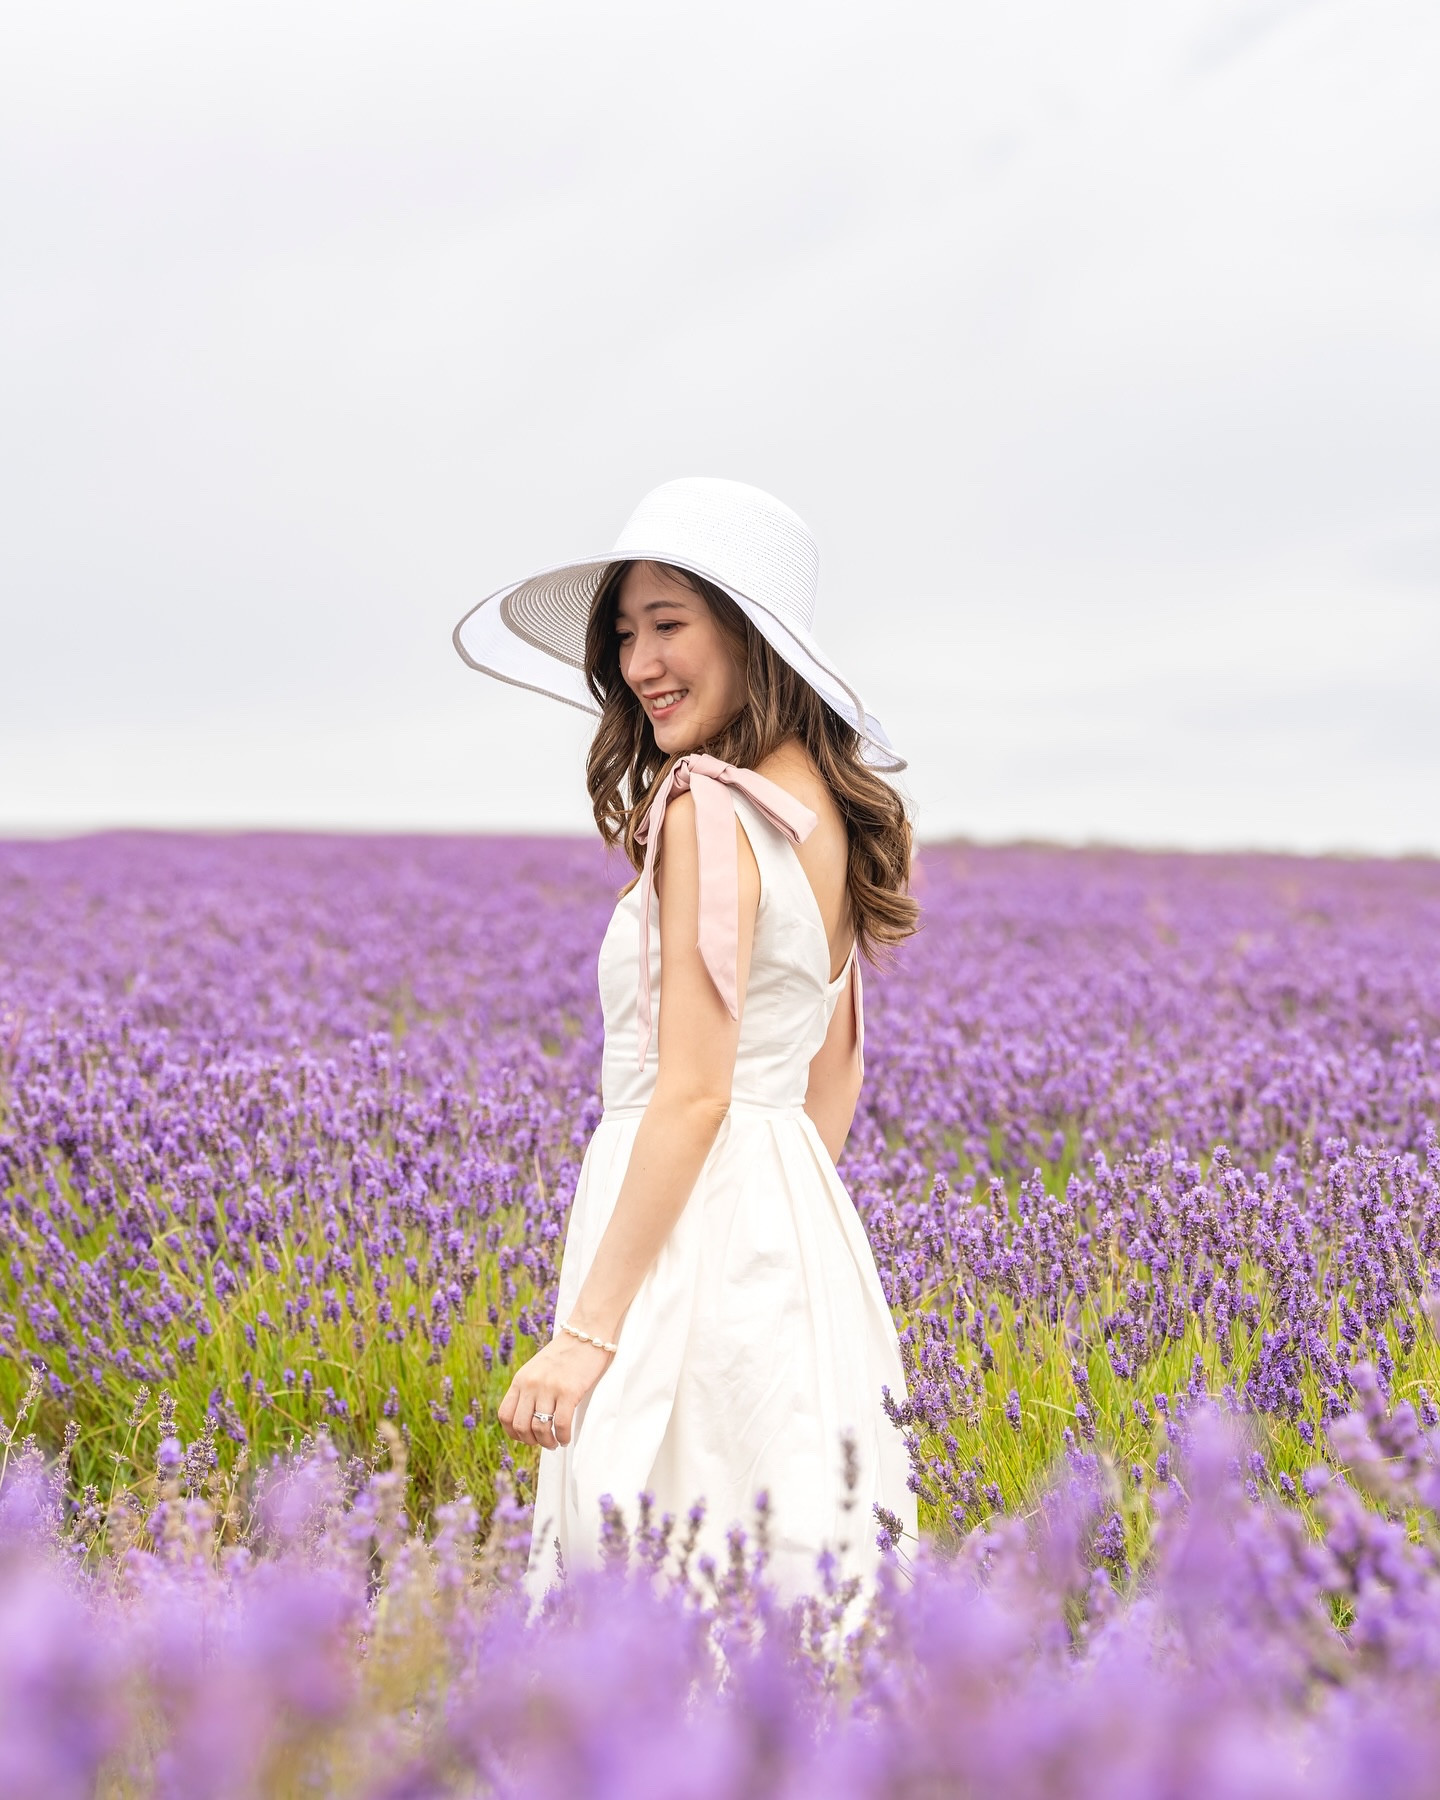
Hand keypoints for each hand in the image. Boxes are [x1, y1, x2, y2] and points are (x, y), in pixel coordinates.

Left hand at [497, 1333, 612, 1449]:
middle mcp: (531, 1384)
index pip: (505, 1415)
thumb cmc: (564, 1354)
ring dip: (547, 1442)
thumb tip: (527, 1419)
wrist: (586, 1332)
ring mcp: (549, 1387)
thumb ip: (529, 1389)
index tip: (526, 1437)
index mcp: (520, 1379)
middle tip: (542, 1442)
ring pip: (540, 1428)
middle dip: (530, 1441)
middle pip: (520, 1426)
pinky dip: (563, 1437)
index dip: (513, 1433)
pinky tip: (566, 1437)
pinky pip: (561, 1424)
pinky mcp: (569, 1391)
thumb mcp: (537, 1369)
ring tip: (555, 1442)